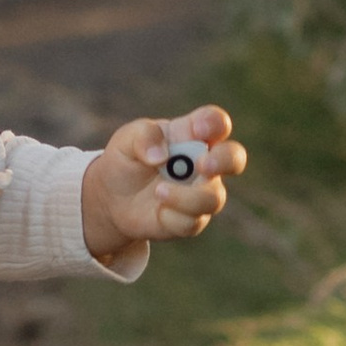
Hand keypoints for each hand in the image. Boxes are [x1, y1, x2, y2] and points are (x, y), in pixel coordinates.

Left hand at [81, 104, 246, 262]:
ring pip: (214, 198)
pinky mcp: (192, 220)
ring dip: (186, 196)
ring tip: (158, 191)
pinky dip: (171, 217)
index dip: (215, 124)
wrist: (111, 199)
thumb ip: (143, 136)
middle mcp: (203, 162)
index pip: (216, 122)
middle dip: (225, 160)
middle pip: (234, 157)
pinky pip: (192, 222)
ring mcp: (201, 192)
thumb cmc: (126, 160)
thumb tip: (161, 156)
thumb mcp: (126, 140)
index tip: (198, 130)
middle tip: (203, 165)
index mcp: (190, 134)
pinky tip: (157, 211)